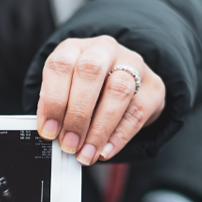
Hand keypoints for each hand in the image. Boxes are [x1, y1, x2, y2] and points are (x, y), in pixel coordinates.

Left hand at [36, 36, 165, 165]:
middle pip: (90, 73)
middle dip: (77, 114)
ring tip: (86, 153)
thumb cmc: (82, 90)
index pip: (60, 66)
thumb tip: (52, 138)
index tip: (48, 131)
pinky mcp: (153, 86)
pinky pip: (137, 112)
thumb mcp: (63, 93)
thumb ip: (57, 110)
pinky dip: (119, 136)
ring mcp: (132, 64)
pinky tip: (105, 151)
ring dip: (99, 129)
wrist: (119, 80)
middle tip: (68, 144)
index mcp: (73, 48)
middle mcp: (103, 50)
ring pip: (118, 90)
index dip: (52, 101)